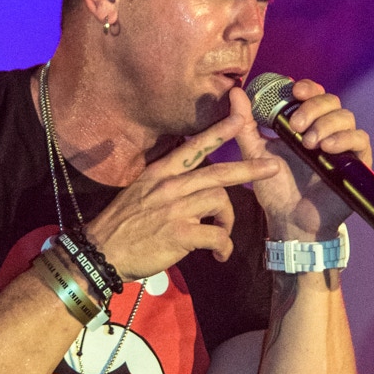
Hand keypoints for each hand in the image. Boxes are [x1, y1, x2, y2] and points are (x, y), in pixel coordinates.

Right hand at [85, 110, 280, 278]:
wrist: (101, 252)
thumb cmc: (120, 226)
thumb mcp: (138, 192)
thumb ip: (163, 184)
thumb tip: (185, 183)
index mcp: (160, 174)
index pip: (194, 147)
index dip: (219, 132)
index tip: (239, 118)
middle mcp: (170, 186)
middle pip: (218, 172)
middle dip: (249, 169)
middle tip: (272, 167)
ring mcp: (175, 209)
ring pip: (220, 202)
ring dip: (227, 221)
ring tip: (221, 236)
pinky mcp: (180, 234)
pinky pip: (216, 236)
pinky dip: (223, 247)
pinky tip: (219, 255)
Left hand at [229, 80, 371, 238]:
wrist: (290, 221)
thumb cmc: (275, 189)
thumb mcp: (255, 153)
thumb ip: (245, 124)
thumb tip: (236, 93)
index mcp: (305, 125)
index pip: (313, 94)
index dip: (307, 87)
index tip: (294, 90)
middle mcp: (326, 131)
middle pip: (331, 101)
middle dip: (314, 107)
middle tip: (297, 125)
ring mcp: (342, 147)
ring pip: (346, 117)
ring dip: (327, 123)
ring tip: (309, 143)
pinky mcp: (356, 164)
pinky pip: (360, 139)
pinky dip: (345, 139)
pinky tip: (327, 148)